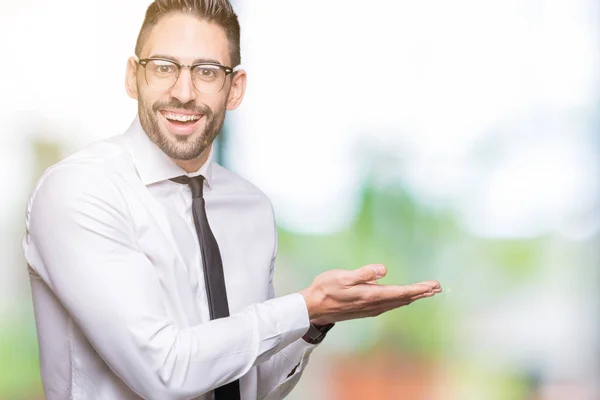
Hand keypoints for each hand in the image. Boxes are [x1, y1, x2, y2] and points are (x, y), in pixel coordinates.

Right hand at [298, 264, 440, 325]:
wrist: (313, 308)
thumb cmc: (325, 288)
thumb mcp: (342, 277)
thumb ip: (363, 273)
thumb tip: (384, 269)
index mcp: (370, 295)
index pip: (400, 293)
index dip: (418, 289)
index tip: (433, 286)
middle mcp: (373, 304)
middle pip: (403, 299)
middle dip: (421, 293)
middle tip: (438, 288)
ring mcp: (370, 308)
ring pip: (397, 303)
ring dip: (413, 297)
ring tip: (426, 292)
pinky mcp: (365, 309)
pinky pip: (389, 305)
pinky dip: (401, 300)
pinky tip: (403, 298)